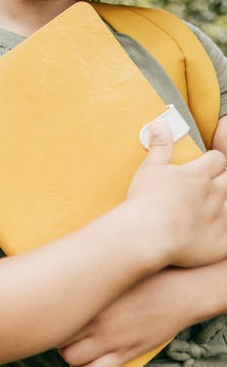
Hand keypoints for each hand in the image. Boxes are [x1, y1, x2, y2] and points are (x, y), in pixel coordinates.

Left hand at [57, 268, 183, 366]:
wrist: (178, 292)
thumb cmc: (144, 278)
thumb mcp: (110, 275)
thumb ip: (87, 281)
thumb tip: (63, 277)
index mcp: (90, 298)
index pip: (54, 317)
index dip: (48, 320)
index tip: (49, 318)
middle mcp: (96, 321)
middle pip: (59, 340)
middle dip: (56, 340)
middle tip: (60, 335)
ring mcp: (111, 340)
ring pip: (73, 360)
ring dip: (69, 358)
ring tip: (71, 351)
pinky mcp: (126, 354)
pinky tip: (84, 365)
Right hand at [126, 120, 226, 267]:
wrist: (148, 233)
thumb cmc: (147, 199)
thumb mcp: (150, 168)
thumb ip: (160, 146)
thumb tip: (161, 123)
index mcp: (198, 175)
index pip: (217, 159)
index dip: (213, 161)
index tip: (205, 165)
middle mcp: (213, 194)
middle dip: (222, 180)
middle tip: (208, 187)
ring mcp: (219, 219)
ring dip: (223, 206)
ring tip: (209, 210)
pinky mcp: (220, 242)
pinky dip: (224, 233)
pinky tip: (213, 233)